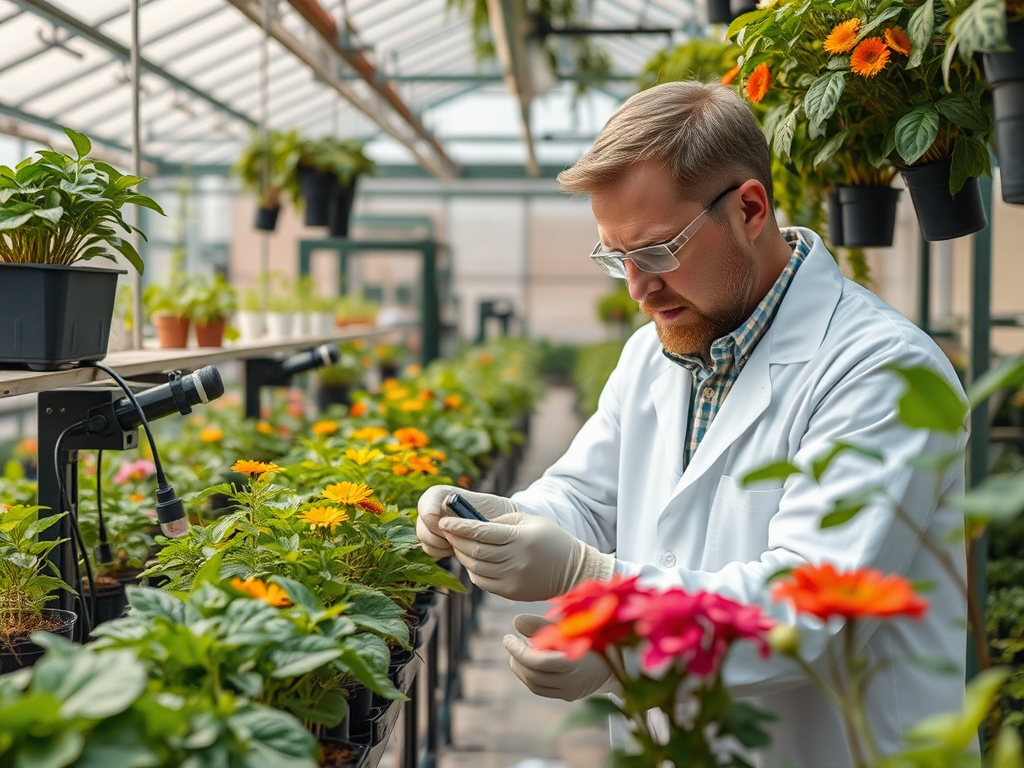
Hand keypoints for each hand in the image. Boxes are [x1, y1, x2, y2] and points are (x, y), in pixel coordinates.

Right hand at [415, 485, 516, 558]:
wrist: (503, 525)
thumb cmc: (499, 513)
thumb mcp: (492, 509)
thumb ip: (472, 514)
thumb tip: (460, 523)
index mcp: (447, 494)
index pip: (430, 497)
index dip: (429, 509)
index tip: (440, 522)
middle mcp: (436, 506)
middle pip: (423, 520)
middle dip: (437, 533)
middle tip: (454, 539)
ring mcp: (433, 522)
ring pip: (424, 536)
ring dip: (439, 543)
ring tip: (458, 543)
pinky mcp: (435, 538)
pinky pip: (429, 548)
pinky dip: (440, 551)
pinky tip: (454, 549)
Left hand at [438, 511, 614, 600]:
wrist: (572, 570)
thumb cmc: (549, 539)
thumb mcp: (529, 522)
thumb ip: (500, 523)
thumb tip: (470, 524)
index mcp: (520, 539)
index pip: (482, 532)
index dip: (459, 527)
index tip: (443, 522)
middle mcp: (516, 560)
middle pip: (475, 551)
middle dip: (456, 540)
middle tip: (445, 531)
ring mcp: (513, 579)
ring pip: (475, 567)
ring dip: (462, 555)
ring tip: (457, 544)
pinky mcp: (511, 593)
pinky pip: (482, 581)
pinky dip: (472, 570)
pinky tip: (473, 561)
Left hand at [503, 614, 611, 701]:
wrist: (619, 656)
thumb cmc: (592, 635)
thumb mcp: (569, 626)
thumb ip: (542, 625)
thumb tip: (515, 622)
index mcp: (573, 662)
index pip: (535, 661)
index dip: (517, 650)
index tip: (507, 637)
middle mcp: (571, 681)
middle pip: (533, 674)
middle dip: (517, 658)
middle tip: (511, 642)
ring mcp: (570, 691)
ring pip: (535, 685)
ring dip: (521, 668)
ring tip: (517, 652)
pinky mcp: (570, 695)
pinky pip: (542, 690)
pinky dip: (531, 677)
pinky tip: (529, 663)